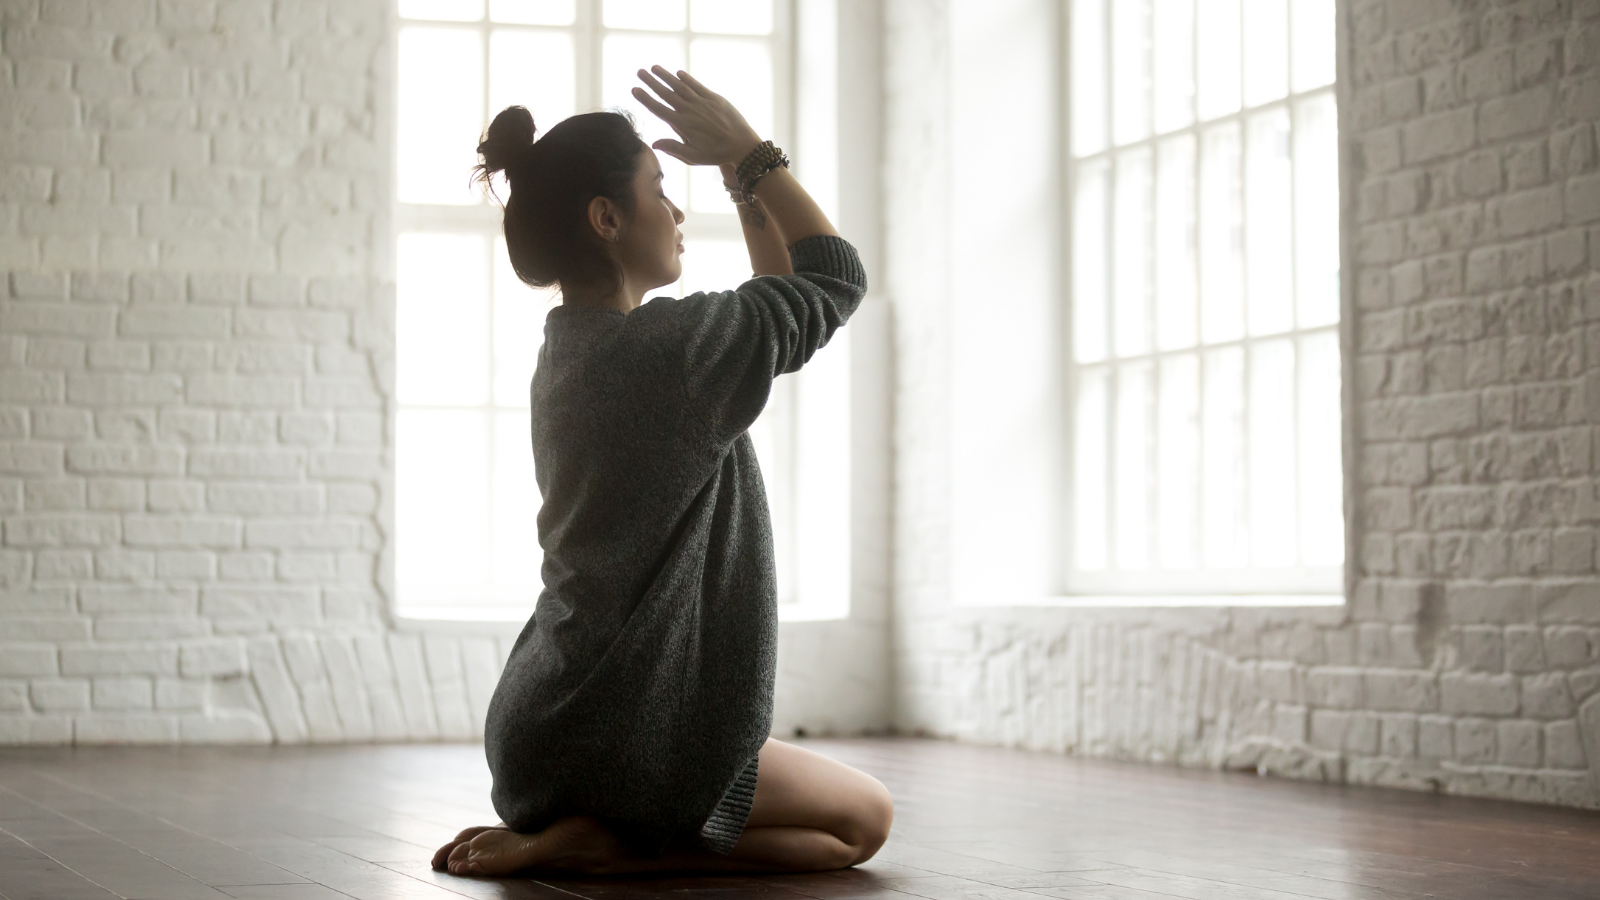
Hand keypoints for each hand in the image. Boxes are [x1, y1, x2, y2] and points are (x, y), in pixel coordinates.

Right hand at [632, 66, 762, 166]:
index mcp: (683, 125)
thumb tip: (654, 143)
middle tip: (639, 72)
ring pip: (680, 86)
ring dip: (666, 76)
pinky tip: (678, 73)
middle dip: (651, 82)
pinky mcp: (714, 98)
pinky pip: (697, 86)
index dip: (645, 99)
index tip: (635, 89)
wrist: (743, 145)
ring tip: (654, 68)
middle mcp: (690, 110)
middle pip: (666, 93)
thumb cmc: (717, 154)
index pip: (659, 109)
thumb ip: (673, 149)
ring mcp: (702, 102)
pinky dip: (687, 78)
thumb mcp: (694, 157)